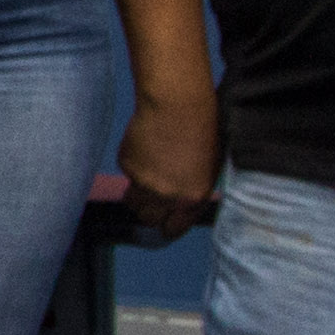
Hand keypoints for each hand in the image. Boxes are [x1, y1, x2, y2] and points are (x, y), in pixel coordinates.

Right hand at [114, 84, 222, 246]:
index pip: (174, 228)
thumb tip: (178, 203)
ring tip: (146, 174)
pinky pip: (127, 175)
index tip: (164, 223)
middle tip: (152, 197)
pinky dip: (133, 166)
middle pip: (148, 218)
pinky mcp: (126, 165)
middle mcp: (167, 196)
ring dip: (137, 194)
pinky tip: (145, 148)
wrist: (178, 105)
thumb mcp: (208, 169)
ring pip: (132, 201)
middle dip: (149, 211)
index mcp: (193, 198)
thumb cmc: (203, 130)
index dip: (168, 227)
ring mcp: (143, 182)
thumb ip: (192, 191)